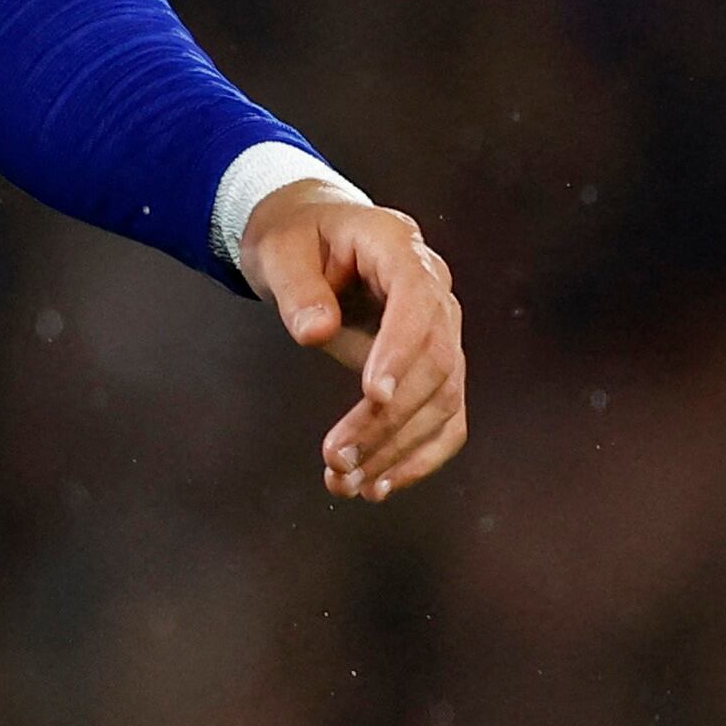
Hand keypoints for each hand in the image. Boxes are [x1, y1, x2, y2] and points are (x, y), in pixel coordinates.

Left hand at [242, 186, 468, 503]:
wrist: (313, 238)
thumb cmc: (295, 238)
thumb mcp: (280, 250)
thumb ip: (297, 288)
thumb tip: (314, 332)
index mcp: (399, 245)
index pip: (417, 301)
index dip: (401, 350)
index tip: (373, 395)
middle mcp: (434, 288)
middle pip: (435, 359)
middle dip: (390, 417)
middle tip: (337, 457)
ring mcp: (442, 329)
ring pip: (443, 398)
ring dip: (399, 447)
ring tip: (347, 482)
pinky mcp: (435, 366)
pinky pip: (445, 417)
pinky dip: (419, 456)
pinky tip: (380, 486)